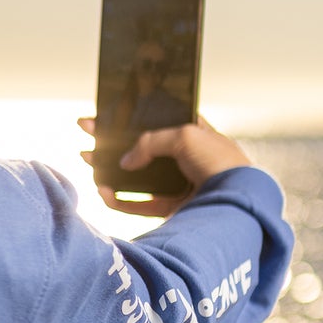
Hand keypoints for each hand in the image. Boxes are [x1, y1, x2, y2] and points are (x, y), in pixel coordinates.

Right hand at [77, 114, 251, 217]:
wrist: (235, 202)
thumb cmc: (219, 163)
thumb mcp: (185, 136)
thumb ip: (149, 142)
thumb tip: (125, 161)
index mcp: (194, 135)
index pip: (157, 122)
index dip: (132, 118)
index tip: (108, 113)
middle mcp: (185, 160)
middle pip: (140, 149)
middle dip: (112, 141)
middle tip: (88, 131)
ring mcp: (177, 185)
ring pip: (135, 177)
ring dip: (109, 169)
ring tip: (87, 159)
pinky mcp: (171, 209)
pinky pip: (138, 205)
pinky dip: (118, 200)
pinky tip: (103, 191)